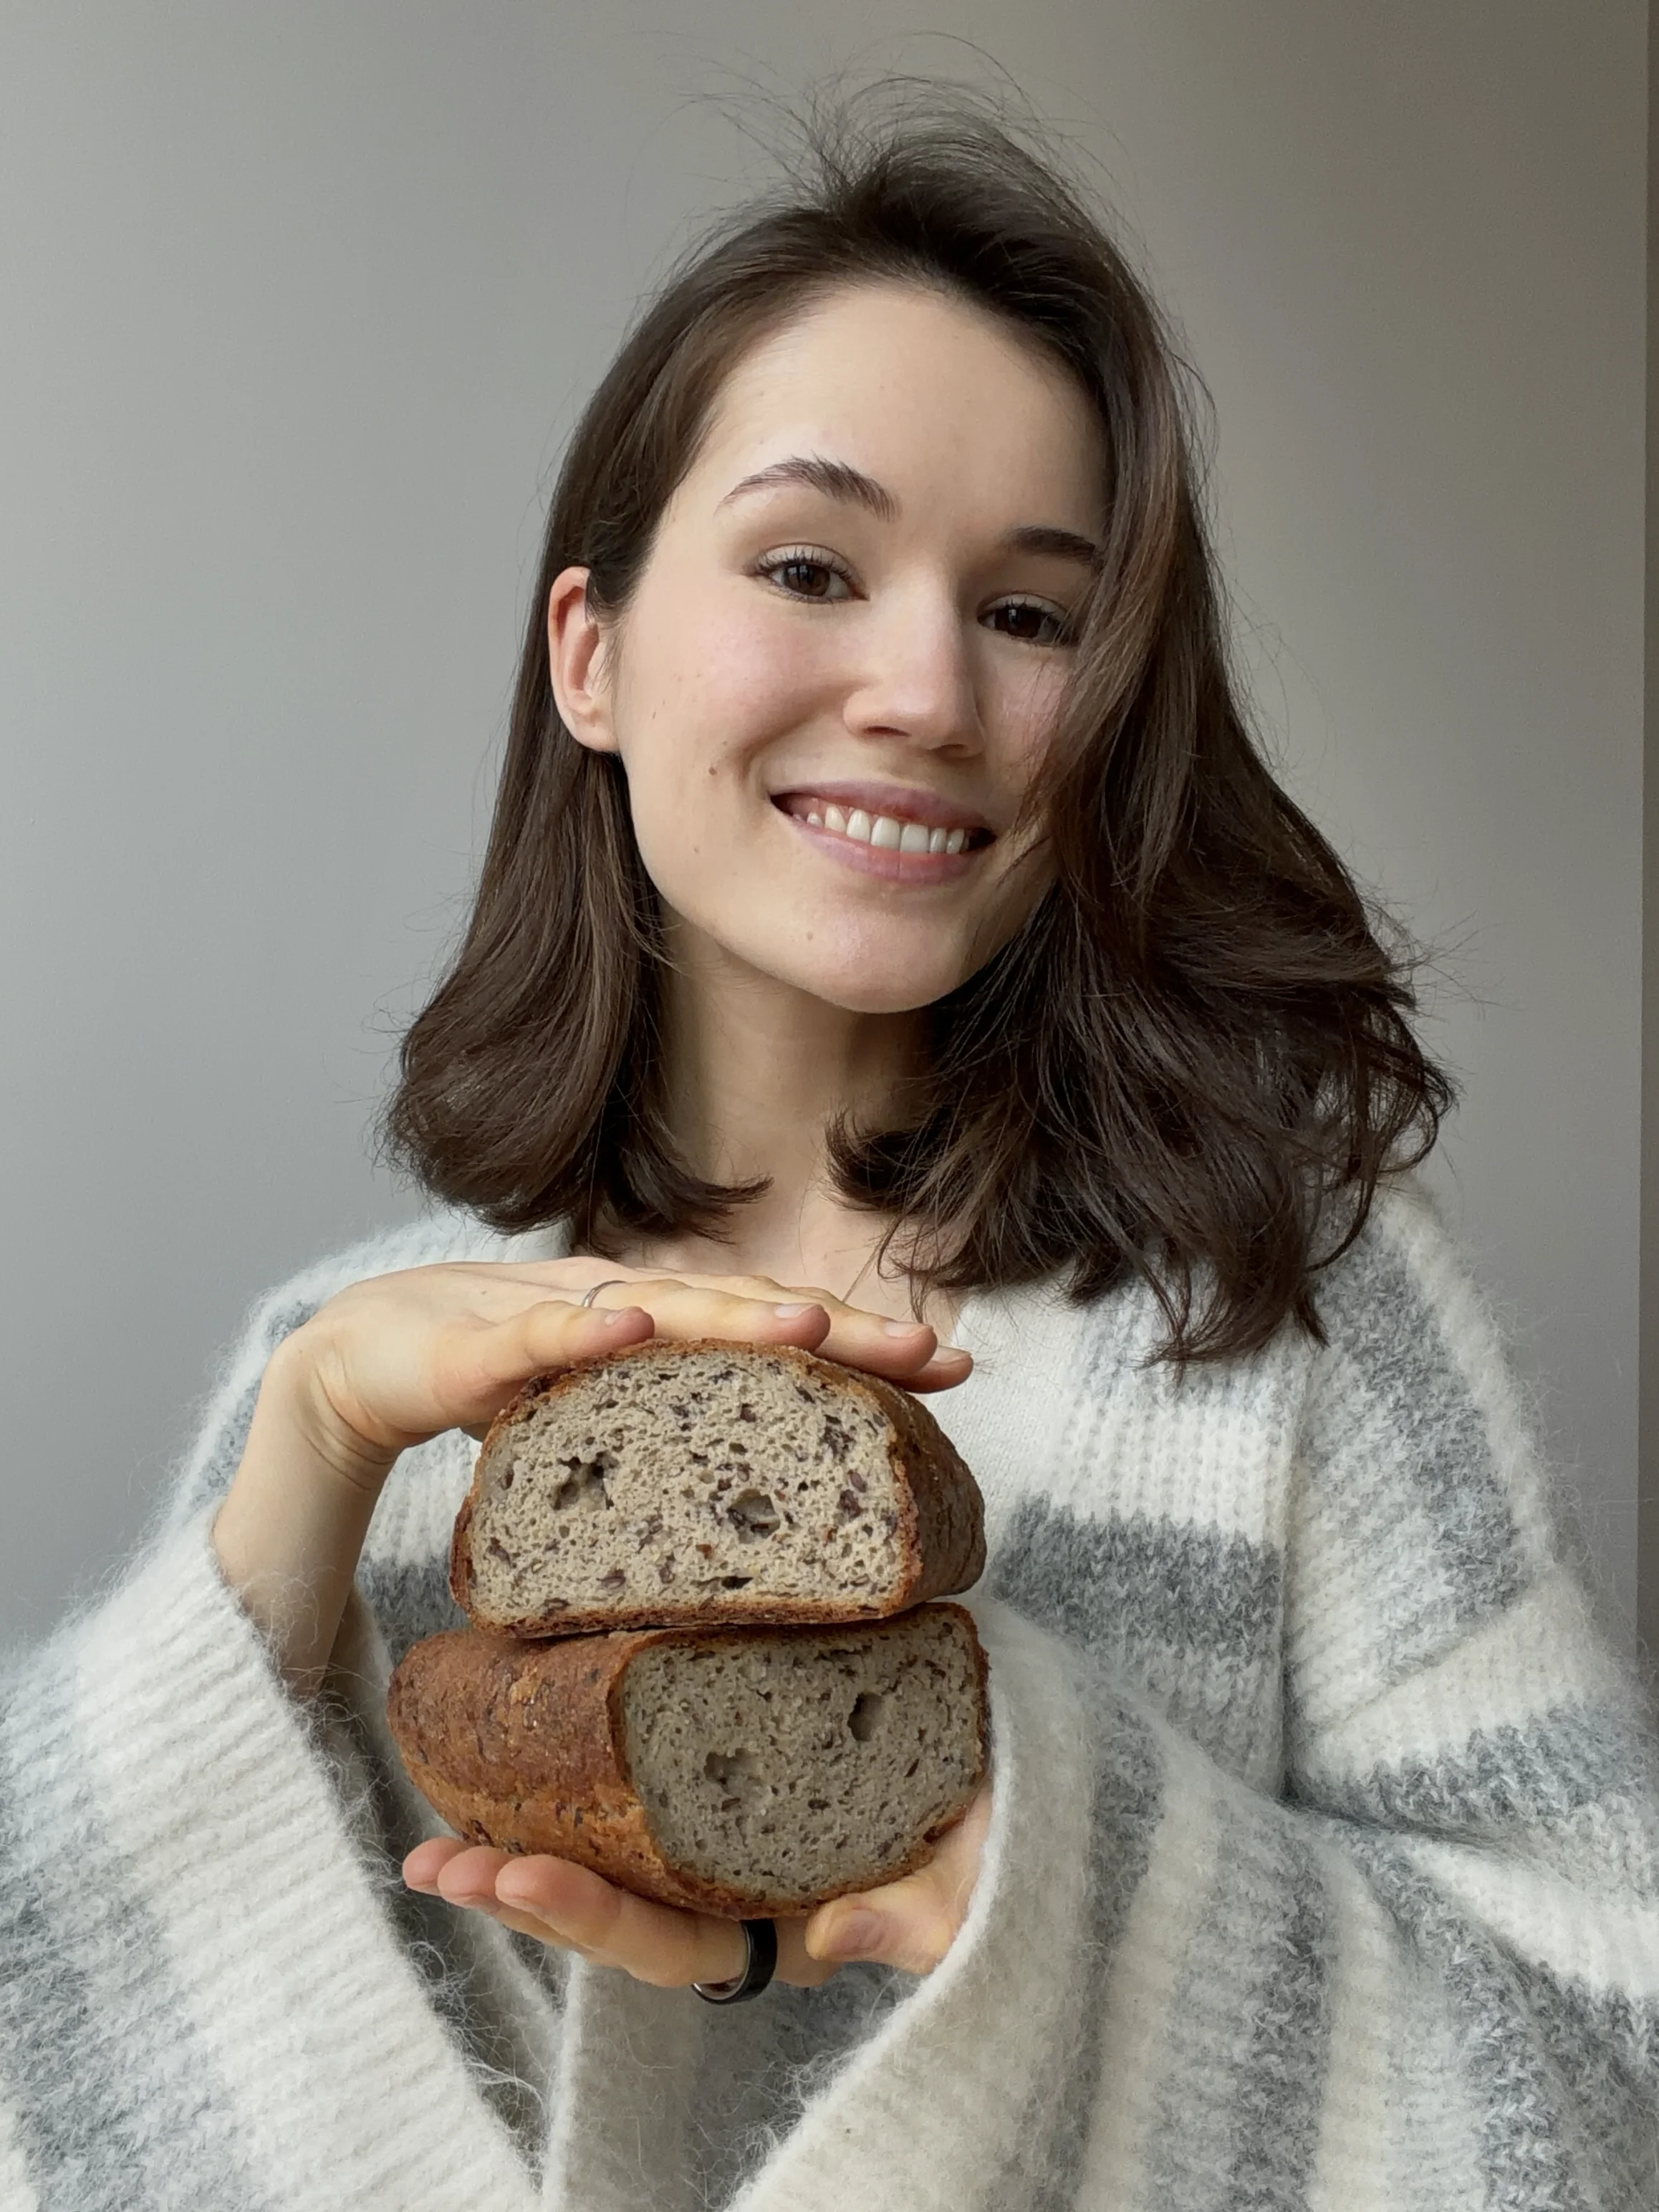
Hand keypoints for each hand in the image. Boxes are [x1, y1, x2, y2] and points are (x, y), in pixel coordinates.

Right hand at [213, 1253, 970, 1691]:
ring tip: (817, 1331)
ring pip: (663, 1316)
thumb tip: (769, 1505)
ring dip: (740, 1320)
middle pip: (750, 1317)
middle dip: (845, 1334)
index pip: (780, 1332)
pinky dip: (588, 1333)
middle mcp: (629, 1311)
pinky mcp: (481, 1348)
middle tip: (932, 1352)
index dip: (865, 1344)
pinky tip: (634, 1329)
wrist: (357, 1360)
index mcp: (666, 1331)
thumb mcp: (609, 1424)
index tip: (955, 1367)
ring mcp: (559, 1321)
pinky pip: (542, 1341)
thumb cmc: (498, 1388)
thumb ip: (677, 1438)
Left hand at [402, 1779, 992, 1984]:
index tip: (518, 1876)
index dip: (595, 1914)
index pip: (676, 1939)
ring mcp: (726, 1833)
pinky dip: (561, 1770)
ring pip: (609, 1853)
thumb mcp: (989, 1874)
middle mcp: (743, 1890)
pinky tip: (499, 1745)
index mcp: (790, 1929)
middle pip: (617, 1908)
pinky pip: (631, 1783)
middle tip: (439, 1867)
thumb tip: (839, 1938)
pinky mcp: (720, 1766)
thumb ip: (929, 1918)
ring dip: (517, 1841)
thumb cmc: (1011, 1814)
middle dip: (523, 1893)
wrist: (1020, 1746)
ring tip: (430, 1841)